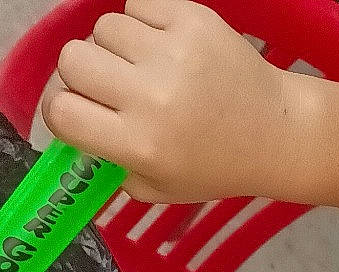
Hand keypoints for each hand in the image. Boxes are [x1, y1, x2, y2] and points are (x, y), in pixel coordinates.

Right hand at [45, 0, 311, 205]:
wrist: (276, 132)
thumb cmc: (213, 165)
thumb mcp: (155, 187)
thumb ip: (107, 166)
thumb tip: (68, 131)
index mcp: (140, 143)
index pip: (61, 111)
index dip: (62, 109)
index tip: (80, 112)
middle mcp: (152, 96)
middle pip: (72, 59)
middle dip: (83, 73)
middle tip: (110, 86)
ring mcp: (173, 53)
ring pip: (103, 27)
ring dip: (114, 45)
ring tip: (143, 64)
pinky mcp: (192, 19)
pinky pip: (136, 4)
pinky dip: (142, 21)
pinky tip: (163, 45)